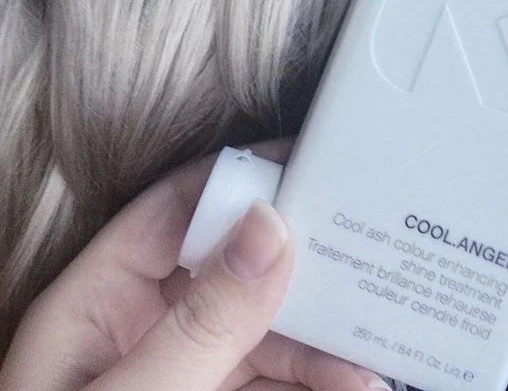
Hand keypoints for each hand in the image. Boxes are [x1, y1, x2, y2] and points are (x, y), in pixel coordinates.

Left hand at [0, 139, 387, 390]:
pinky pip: (275, 379)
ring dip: (324, 337)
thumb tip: (268, 227)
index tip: (313, 170)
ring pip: (267, 325)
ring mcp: (184, 367)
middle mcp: (146, 323)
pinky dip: (319, 380)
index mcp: (102, 299)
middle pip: (237, 263)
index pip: (179, 209)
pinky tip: (357, 384)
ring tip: (374, 352)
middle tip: (368, 258)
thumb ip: (201, 323)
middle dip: (304, 263)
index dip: (244, 181)